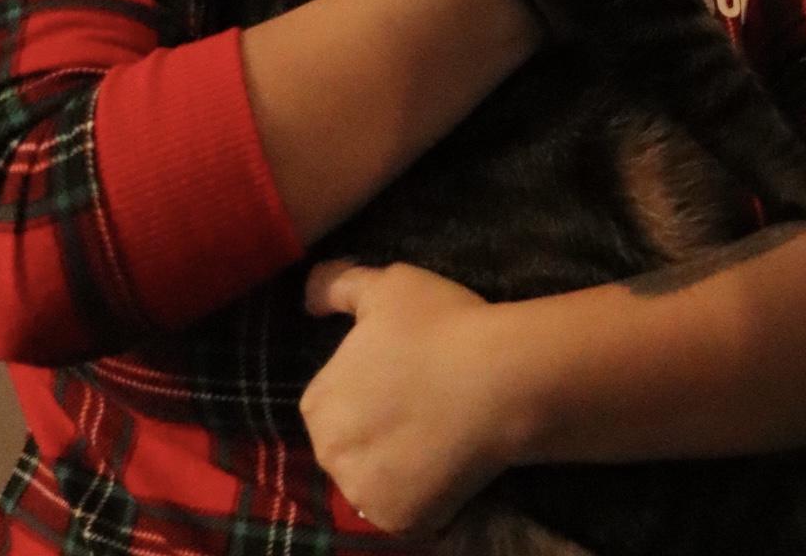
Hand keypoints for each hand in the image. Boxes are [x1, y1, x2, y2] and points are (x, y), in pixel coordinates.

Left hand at [302, 260, 517, 533]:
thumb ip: (338, 285)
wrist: (500, 378)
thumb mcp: (389, 285)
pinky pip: (407, 508)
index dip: (370, 383)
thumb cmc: (441, 326)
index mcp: (319, 402)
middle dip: (378, 426)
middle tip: (425, 400)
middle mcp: (328, 455)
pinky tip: (449, 461)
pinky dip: (424, 492)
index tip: (405, 369)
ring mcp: (363, 494)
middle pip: (350, 442)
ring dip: (398, 462)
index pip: (333, 399)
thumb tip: (306, 299)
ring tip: (441, 432)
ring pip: (375, 478)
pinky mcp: (400, 520)